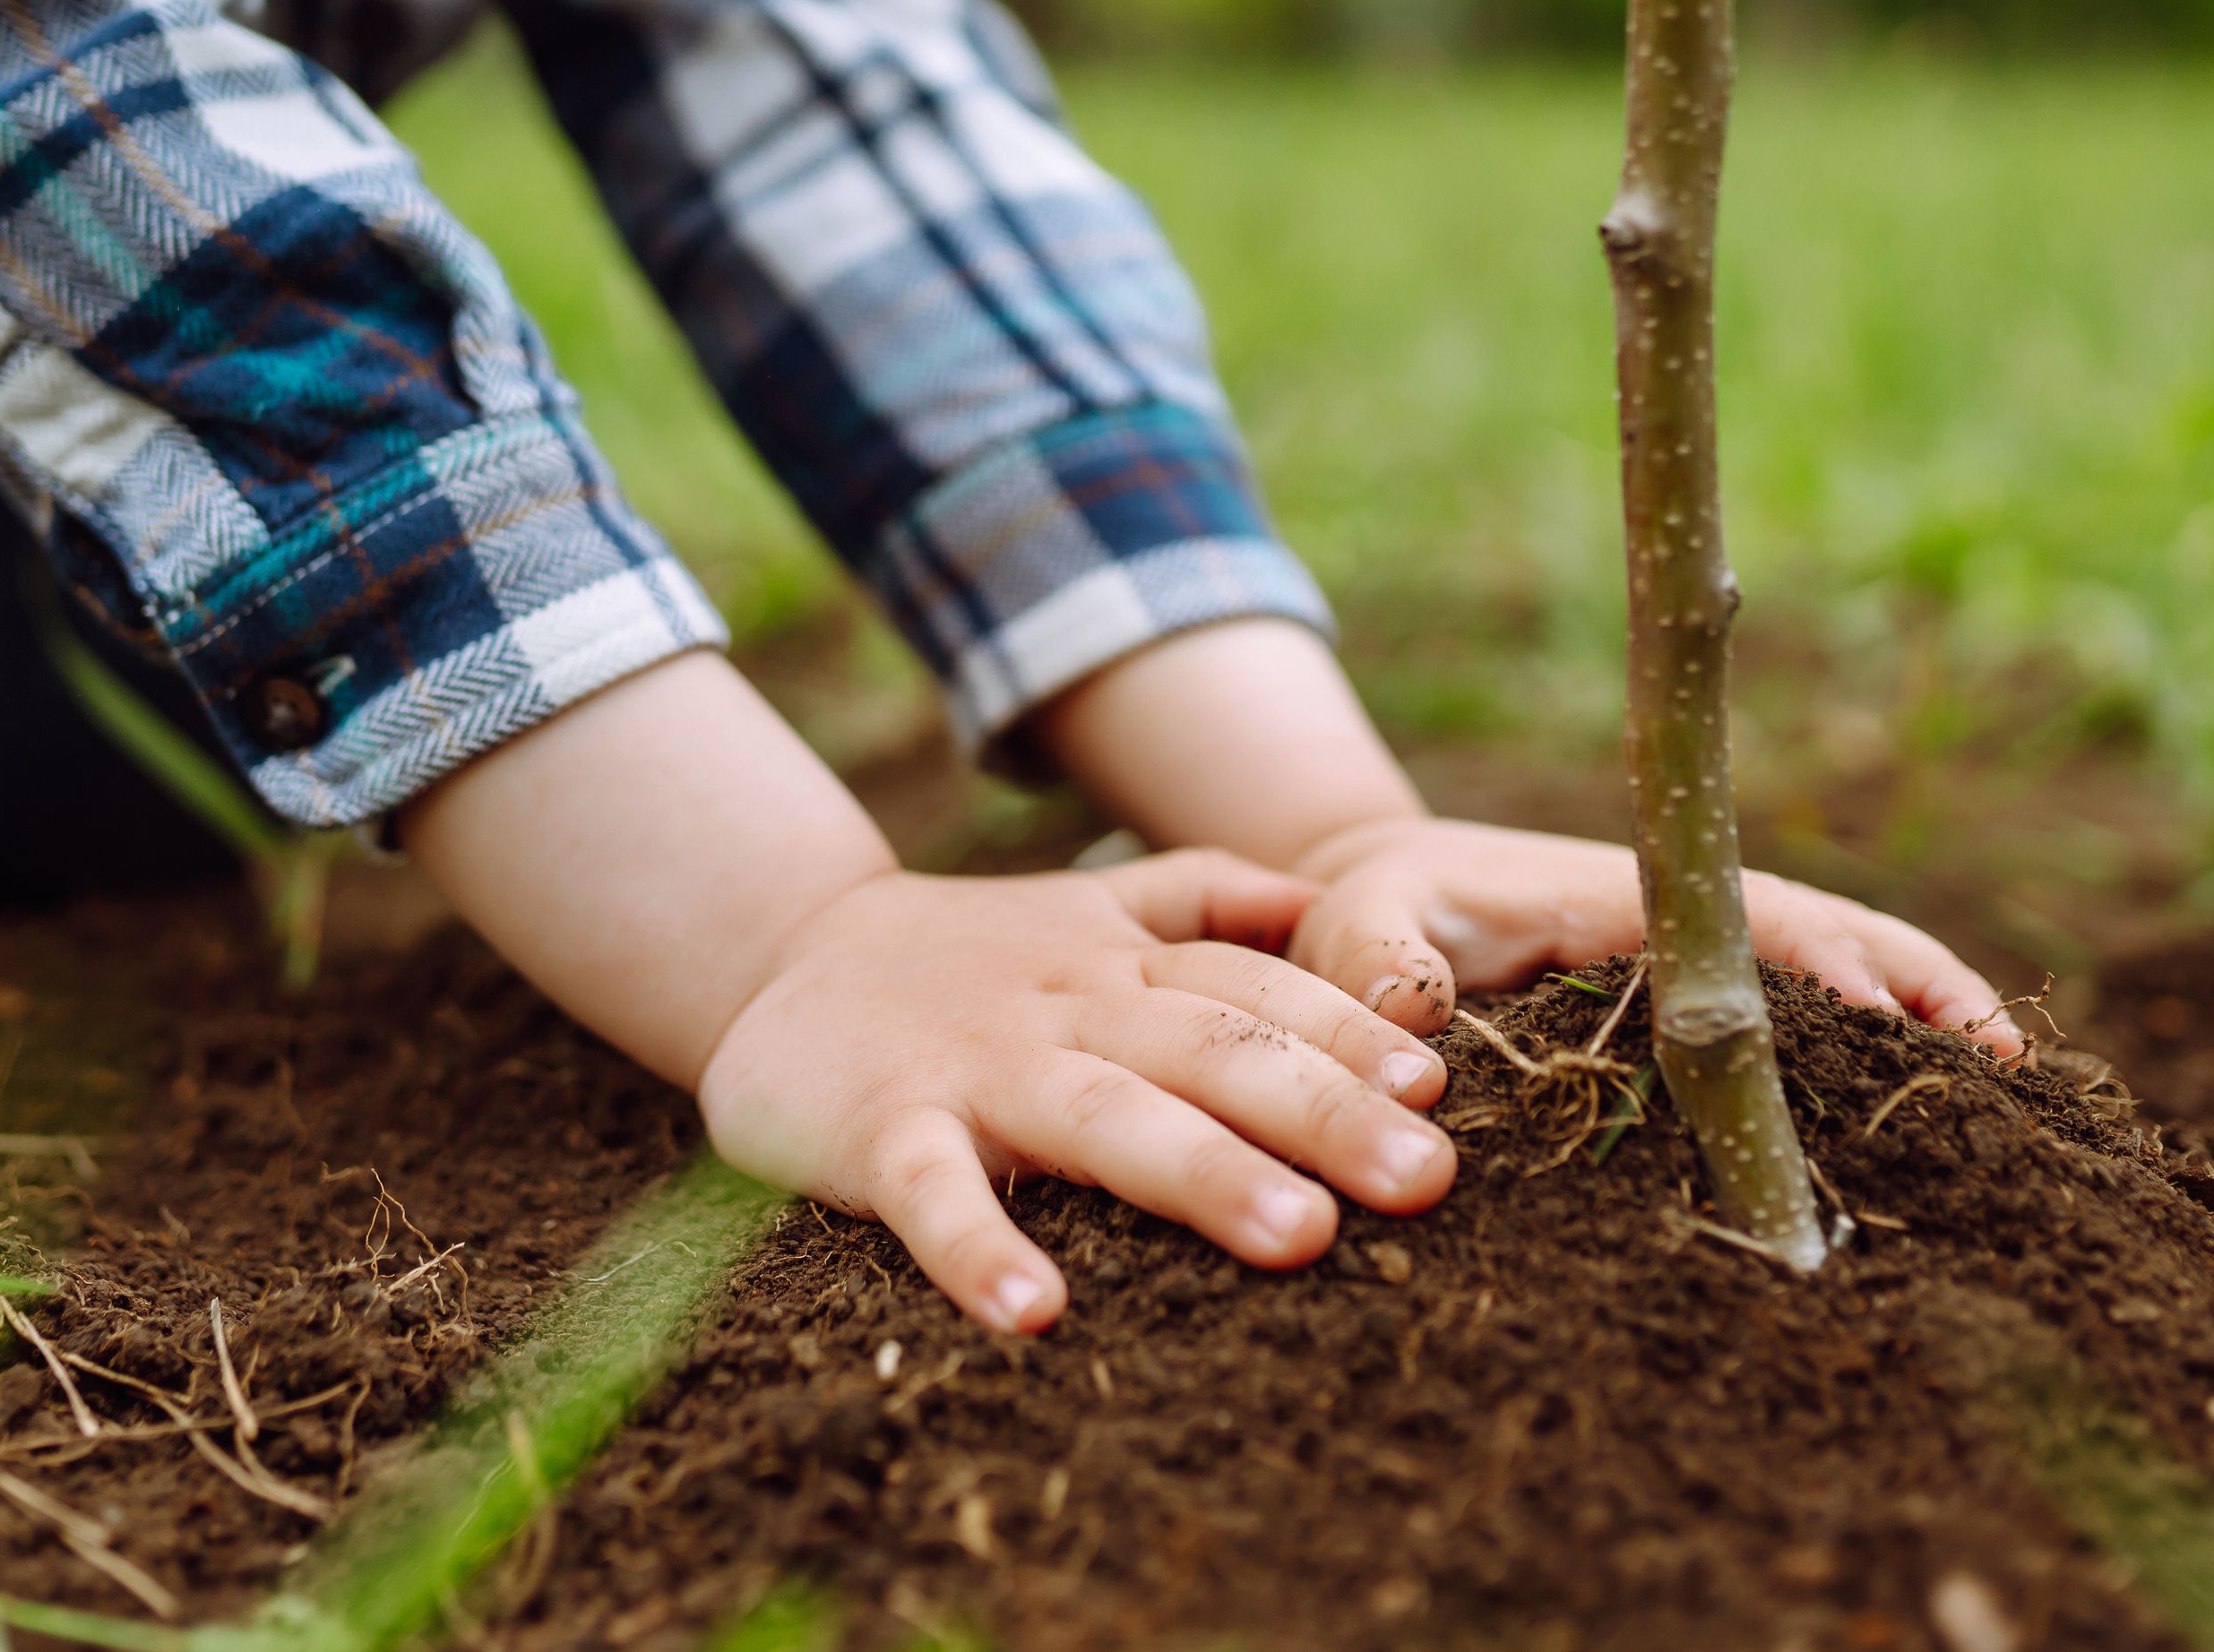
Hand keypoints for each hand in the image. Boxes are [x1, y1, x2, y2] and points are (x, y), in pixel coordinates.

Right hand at [694, 851, 1457, 1334]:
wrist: (778, 951)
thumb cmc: (966, 953)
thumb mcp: (1090, 902)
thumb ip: (1206, 896)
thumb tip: (1332, 902)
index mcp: (1123, 961)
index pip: (1254, 989)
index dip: (1346, 1034)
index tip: (1436, 1089)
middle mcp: (1067, 1007)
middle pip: (1210, 1049)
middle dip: (1323, 1111)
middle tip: (1427, 1181)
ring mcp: (975, 1068)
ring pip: (1101, 1115)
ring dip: (1200, 1172)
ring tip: (1297, 1238)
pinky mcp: (881, 1129)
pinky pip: (932, 1192)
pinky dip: (977, 1250)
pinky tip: (1034, 1317)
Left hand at [1282, 816, 2024, 1055]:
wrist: (1379, 904)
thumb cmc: (1372, 912)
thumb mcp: (1356, 926)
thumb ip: (1380, 965)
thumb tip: (1417, 1021)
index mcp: (1625, 894)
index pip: (1742, 921)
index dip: (1814, 960)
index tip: (1873, 1011)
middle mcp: (1692, 920)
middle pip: (1834, 941)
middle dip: (1921, 997)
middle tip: (2010, 1076)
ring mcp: (1712, 961)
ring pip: (1850, 977)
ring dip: (1930, 1024)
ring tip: (2020, 1102)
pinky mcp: (1711, 1010)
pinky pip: (1816, 1023)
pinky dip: (1892, 1049)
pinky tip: (1953, 1117)